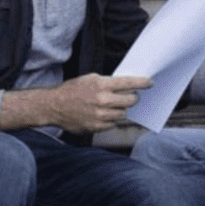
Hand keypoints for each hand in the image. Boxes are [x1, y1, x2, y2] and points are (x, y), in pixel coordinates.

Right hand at [0, 73, 151, 132]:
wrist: (54, 106)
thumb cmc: (73, 90)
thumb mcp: (90, 79)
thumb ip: (108, 82)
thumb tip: (127, 85)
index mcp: (101, 84)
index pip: (129, 82)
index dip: (142, 82)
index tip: (150, 83)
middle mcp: (103, 100)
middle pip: (130, 100)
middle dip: (133, 98)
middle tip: (133, 97)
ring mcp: (100, 115)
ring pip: (123, 113)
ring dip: (122, 110)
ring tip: (115, 106)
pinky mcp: (97, 126)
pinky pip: (113, 124)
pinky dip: (113, 119)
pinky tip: (106, 115)